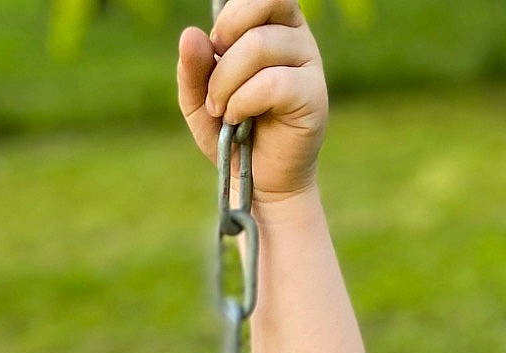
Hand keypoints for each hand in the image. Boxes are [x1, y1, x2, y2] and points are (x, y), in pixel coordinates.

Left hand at [177, 2, 327, 202]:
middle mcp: (296, 37)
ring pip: (261, 45)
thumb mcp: (201, 101)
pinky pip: (273, 82)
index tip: (216, 51)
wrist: (257, 183)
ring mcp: (309, 63)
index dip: (231, 16)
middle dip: (225, 46)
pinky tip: (238, 121)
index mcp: (274, 26)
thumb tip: (191, 34)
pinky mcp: (314, 95)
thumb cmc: (233, 136)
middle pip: (259, 8)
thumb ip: (193, 69)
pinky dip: (244, 101)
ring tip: (224, 112)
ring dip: (227, 83)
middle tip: (214, 84)